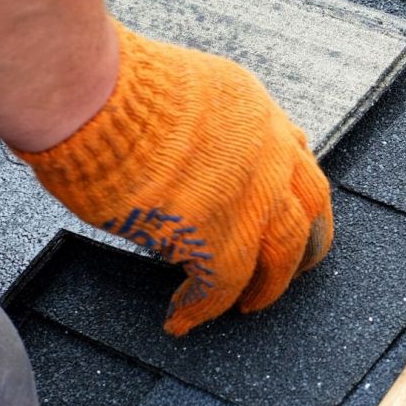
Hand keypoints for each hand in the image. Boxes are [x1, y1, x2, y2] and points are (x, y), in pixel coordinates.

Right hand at [17, 20, 332, 334]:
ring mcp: (251, 194)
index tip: (289, 212)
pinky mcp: (217, 235)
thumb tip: (180, 154)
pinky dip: (201, 309)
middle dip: (305, 246)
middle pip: (311, 210)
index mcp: (255, 110)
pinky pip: (222, 286)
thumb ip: (199, 124)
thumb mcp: (179, 87)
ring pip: (282, 255)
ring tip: (247, 307)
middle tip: (292, 271)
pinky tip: (182, 318)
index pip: (296, 157)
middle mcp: (269, 151)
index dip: (293, 192)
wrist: (94, 97)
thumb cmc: (109, 87)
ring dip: (267, 287)